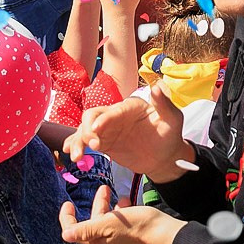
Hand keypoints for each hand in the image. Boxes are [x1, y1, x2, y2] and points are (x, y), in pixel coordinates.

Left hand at [59, 185, 184, 243]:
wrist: (170, 240)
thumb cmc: (140, 227)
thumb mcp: (111, 223)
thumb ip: (86, 229)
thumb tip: (64, 236)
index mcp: (99, 242)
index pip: (74, 232)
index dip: (67, 218)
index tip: (68, 203)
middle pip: (94, 226)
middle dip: (97, 206)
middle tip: (104, 188)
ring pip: (110, 227)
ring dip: (112, 210)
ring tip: (122, 197)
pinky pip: (124, 232)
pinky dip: (124, 219)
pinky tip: (132, 210)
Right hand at [65, 83, 190, 181]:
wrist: (165, 157)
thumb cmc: (170, 135)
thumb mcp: (172, 119)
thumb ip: (164, 104)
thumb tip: (157, 87)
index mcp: (130, 106)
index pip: (111, 110)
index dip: (102, 120)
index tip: (97, 133)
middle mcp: (115, 114)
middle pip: (92, 116)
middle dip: (87, 130)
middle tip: (93, 146)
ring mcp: (107, 128)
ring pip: (85, 129)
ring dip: (78, 140)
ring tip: (77, 157)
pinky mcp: (104, 142)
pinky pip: (85, 141)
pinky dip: (76, 144)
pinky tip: (70, 152)